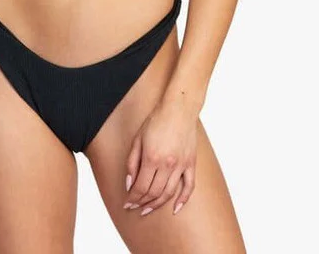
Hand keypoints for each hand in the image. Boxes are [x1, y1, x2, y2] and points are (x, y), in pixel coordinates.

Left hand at [122, 97, 198, 216]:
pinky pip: (189, 187)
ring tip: (148, 209)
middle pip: (154, 193)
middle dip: (142, 203)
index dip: (133, 198)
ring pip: (169, 193)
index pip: (141, 187)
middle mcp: (167, 165)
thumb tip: (129, 183)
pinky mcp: (191, 163)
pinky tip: (175, 209)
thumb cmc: (156, 121)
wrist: (179, 109)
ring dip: (157, 204)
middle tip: (135, 207)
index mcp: (152, 158)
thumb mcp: (137, 139)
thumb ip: (132, 162)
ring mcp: (181, 165)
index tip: (127, 203)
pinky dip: (183, 200)